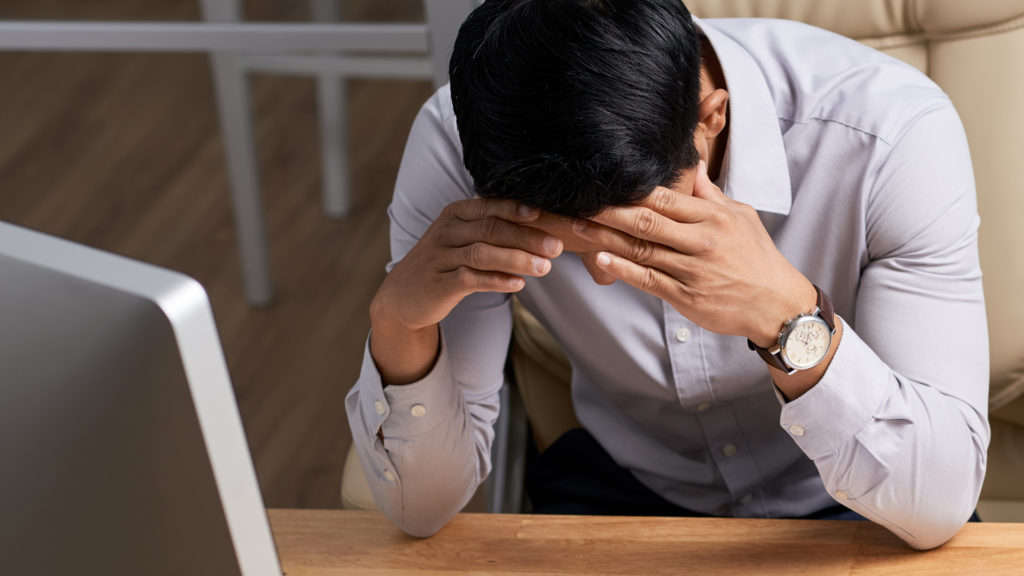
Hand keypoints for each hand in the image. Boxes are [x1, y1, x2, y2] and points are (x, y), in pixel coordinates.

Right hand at [372, 197, 562, 332]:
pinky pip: (471, 279)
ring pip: (483, 254)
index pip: (489, 206)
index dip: (517, 209)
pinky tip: (519, 283)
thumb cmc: (444, 263)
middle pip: (491, 229)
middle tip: (556, 246)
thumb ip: (491, 229)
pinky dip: (497, 280)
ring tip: (545, 267)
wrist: (403, 296)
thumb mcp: (462, 238)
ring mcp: (440, 257)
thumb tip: (539, 227)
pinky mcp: (439, 284)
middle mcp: (446, 231)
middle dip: (527, 237)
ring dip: (517, 259)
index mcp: (454, 214)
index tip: (544, 214)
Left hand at [572, 160, 814, 346]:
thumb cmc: (758, 257)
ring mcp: (692, 271)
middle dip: (610, 211)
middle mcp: (701, 242)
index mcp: (713, 218)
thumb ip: (711, 195)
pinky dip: (623, 269)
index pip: (666, 198)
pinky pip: (648, 280)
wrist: (777, 305)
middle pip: (647, 222)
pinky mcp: (686, 297)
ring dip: (606, 238)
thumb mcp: (741, 218)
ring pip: (642, 250)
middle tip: (580, 201)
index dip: (633, 190)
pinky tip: (601, 260)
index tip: (606, 182)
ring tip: (578, 226)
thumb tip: (693, 165)